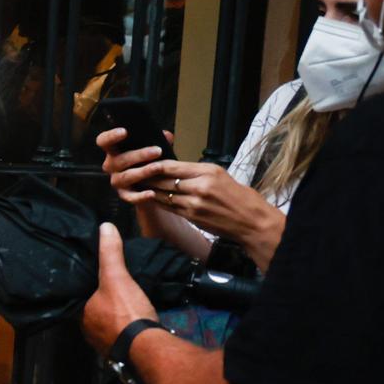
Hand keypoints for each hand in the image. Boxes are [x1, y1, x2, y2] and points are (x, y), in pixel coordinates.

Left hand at [81, 223, 156, 351]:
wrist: (148, 346)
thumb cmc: (125, 311)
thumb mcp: (117, 277)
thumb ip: (110, 254)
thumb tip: (105, 226)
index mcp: (80, 315)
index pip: (77, 297)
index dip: (84, 288)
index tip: (91, 279)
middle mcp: (87, 331)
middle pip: (92, 310)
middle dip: (99, 301)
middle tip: (109, 288)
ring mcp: (103, 343)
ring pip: (106, 323)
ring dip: (113, 315)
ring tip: (121, 301)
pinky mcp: (121, 350)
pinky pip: (120, 333)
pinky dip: (125, 326)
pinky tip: (132, 318)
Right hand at [94, 126, 171, 199]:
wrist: (150, 184)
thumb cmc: (148, 160)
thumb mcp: (152, 148)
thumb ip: (158, 140)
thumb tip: (166, 135)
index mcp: (114, 151)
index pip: (104, 141)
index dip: (111, 136)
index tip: (124, 131)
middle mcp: (111, 166)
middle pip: (119, 160)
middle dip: (139, 155)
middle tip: (158, 151)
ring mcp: (117, 181)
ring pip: (126, 176)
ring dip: (143, 172)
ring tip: (159, 167)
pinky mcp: (125, 195)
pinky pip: (130, 197)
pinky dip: (140, 196)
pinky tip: (152, 193)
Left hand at [121, 157, 282, 251]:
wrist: (252, 222)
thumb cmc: (240, 197)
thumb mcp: (220, 175)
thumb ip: (197, 172)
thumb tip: (174, 168)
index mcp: (207, 172)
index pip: (171, 165)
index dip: (153, 164)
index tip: (141, 161)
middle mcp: (199, 186)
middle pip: (163, 180)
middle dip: (146, 177)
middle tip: (130, 173)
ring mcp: (193, 203)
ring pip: (162, 194)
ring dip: (147, 190)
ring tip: (135, 184)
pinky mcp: (191, 217)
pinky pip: (168, 207)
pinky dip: (158, 201)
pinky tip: (149, 197)